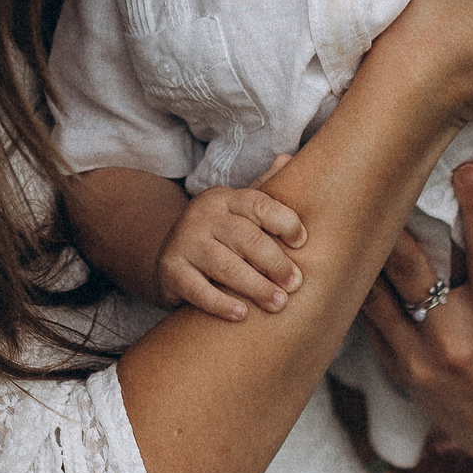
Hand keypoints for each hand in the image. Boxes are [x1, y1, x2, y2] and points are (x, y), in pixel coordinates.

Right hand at [157, 184, 307, 321]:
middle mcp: (203, 215)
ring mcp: (184, 242)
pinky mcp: (171, 271)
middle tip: (296, 284)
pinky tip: (242, 314)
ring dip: (256, 287)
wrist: (170, 257)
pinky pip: (199, 290)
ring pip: (226, 266)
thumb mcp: (239, 211)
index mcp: (225, 198)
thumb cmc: (220, 235)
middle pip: (246, 238)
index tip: (303, 242)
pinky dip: (222, 304)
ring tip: (278, 304)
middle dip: (275, 263)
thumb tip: (287, 158)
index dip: (284, 221)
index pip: (259, 203)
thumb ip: (264, 189)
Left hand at [357, 163, 472, 467]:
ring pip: (378, 289)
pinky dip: (358, 280)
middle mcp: (456, 341)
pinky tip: (349, 242)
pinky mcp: (395, 366)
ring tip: (354, 195)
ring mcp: (419, 357)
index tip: (469, 168)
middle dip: (398, 220)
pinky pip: (367, 315)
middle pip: (414, 270)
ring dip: (367, 245)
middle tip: (385, 169)